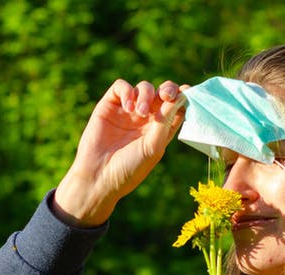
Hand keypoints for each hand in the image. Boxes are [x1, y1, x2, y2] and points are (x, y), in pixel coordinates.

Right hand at [53, 79, 187, 226]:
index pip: (176, 107)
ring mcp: (127, 112)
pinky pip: (121, 87)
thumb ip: (166, 122)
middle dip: (168, 89)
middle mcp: (145, 119)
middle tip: (166, 95)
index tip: (186, 93)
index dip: (183, 97)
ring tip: (140, 112)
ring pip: (144, 88)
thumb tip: (179, 98)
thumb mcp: (153, 147)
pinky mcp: (109, 106)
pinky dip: (127, 91)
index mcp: (160, 129)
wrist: (98, 177)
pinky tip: (128, 108)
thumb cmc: (129, 168)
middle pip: (162, 93)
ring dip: (146, 95)